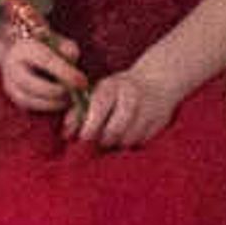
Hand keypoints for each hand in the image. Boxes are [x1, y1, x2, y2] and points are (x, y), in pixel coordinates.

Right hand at [0, 17, 86, 115]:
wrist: (17, 50)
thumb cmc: (44, 44)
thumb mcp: (58, 40)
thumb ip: (67, 49)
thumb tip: (73, 63)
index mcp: (24, 47)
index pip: (46, 60)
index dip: (66, 73)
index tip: (83, 82)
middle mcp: (12, 66)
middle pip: (35, 86)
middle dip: (59, 92)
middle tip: (76, 92)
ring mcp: (10, 83)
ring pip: (33, 100)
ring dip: (55, 102)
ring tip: (70, 97)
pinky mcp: (14, 96)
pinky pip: (33, 107)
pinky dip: (49, 106)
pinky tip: (61, 100)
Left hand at [61, 65, 181, 151]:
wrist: (158, 79)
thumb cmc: (118, 90)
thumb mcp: (98, 92)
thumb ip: (78, 111)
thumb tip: (65, 135)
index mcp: (112, 86)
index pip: (99, 108)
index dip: (89, 127)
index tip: (83, 138)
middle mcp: (131, 96)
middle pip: (115, 129)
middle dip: (103, 140)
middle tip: (97, 143)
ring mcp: (148, 109)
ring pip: (128, 139)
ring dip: (117, 144)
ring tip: (111, 140)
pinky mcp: (160, 121)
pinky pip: (141, 142)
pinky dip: (131, 144)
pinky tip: (127, 136)